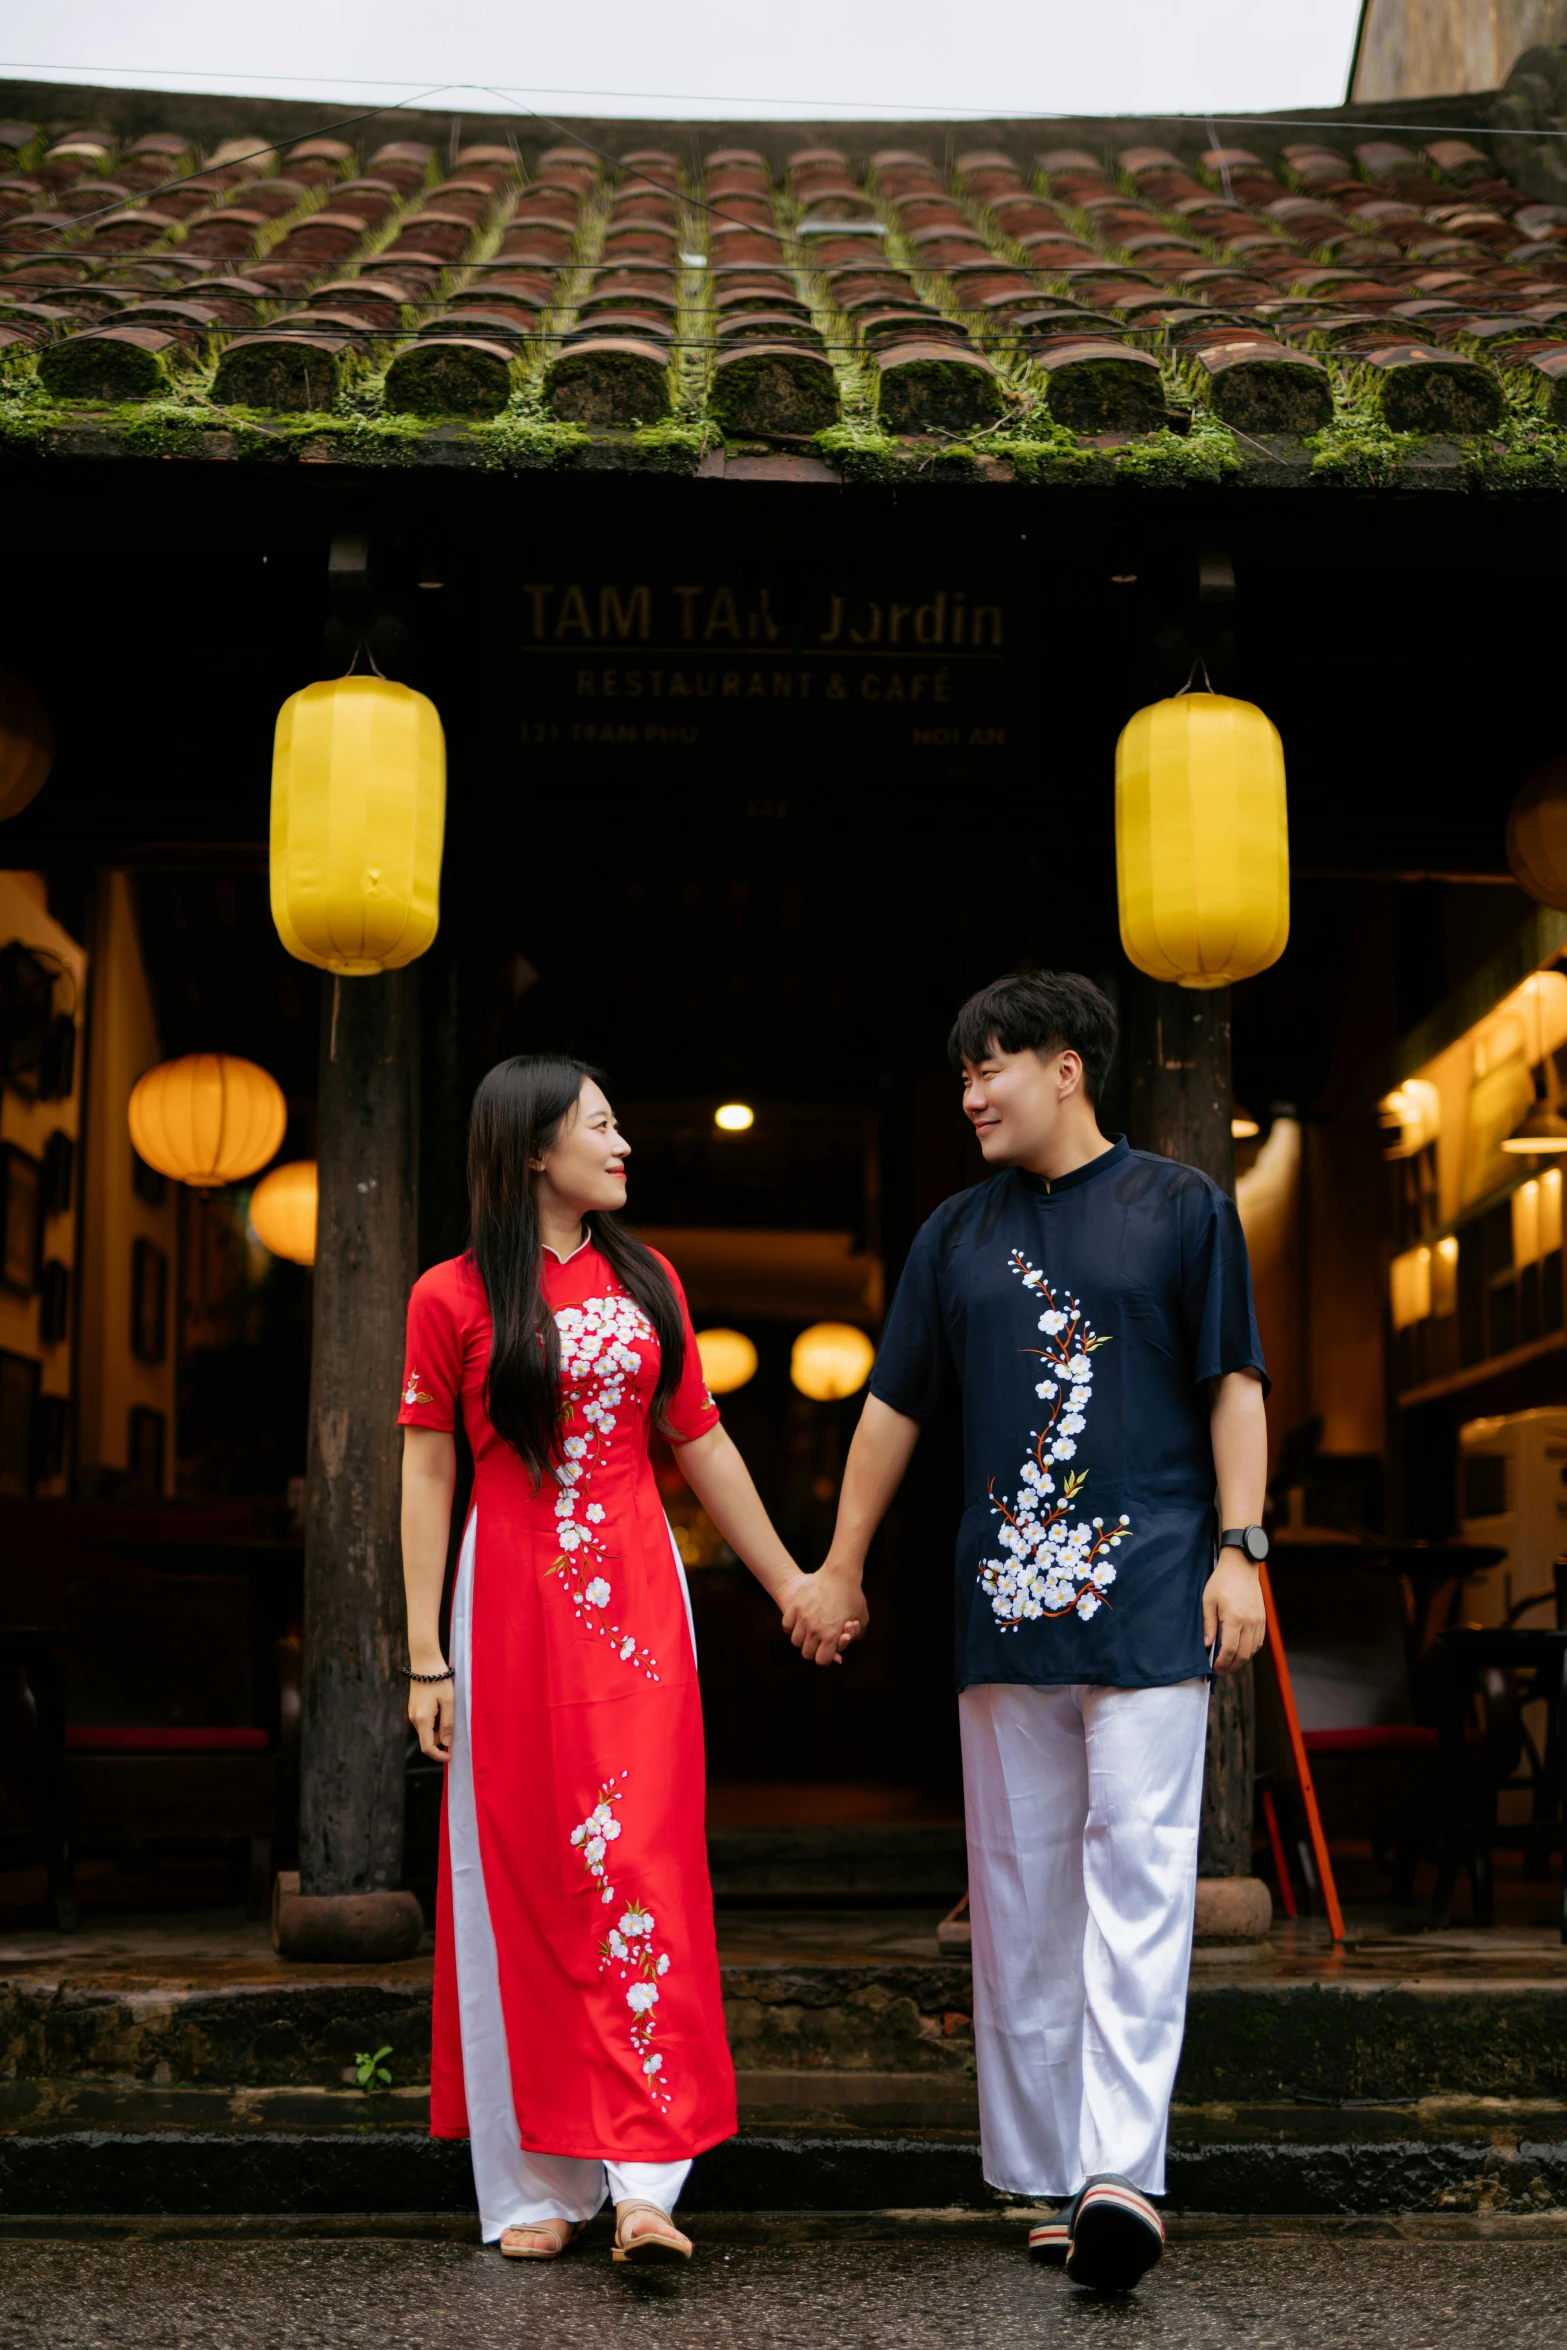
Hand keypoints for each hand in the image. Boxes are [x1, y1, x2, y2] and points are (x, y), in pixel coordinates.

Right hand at [408, 1674, 453, 1760]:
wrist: (424, 1661)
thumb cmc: (438, 1679)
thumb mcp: (448, 1701)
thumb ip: (448, 1723)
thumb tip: (446, 1743)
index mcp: (422, 1719)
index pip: (428, 1747)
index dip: (439, 1756)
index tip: (451, 1757)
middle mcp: (414, 1718)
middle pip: (428, 1739)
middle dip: (442, 1739)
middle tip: (456, 1727)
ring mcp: (412, 1713)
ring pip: (427, 1730)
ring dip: (439, 1729)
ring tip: (450, 1711)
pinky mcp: (414, 1707)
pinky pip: (425, 1722)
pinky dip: (435, 1721)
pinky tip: (443, 1707)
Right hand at [779, 1563, 868, 1667]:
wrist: (840, 1573)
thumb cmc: (853, 1596)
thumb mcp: (861, 1619)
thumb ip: (853, 1637)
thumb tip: (842, 1649)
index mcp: (831, 1636)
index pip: (822, 1661)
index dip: (826, 1658)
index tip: (828, 1650)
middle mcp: (815, 1630)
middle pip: (807, 1653)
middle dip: (814, 1650)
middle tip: (819, 1641)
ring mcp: (803, 1618)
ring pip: (796, 1641)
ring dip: (802, 1639)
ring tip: (810, 1630)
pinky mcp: (794, 1607)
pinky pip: (786, 1625)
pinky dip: (791, 1627)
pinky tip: (800, 1622)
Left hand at [1202, 1556, 1266, 1674]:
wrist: (1241, 1566)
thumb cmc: (1222, 1581)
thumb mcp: (1208, 1601)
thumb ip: (1208, 1624)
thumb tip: (1207, 1645)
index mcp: (1235, 1618)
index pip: (1229, 1649)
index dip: (1222, 1662)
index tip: (1214, 1668)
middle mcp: (1250, 1622)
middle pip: (1243, 1654)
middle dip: (1232, 1666)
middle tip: (1221, 1671)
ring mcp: (1258, 1621)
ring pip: (1252, 1650)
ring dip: (1241, 1660)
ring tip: (1230, 1664)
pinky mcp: (1262, 1618)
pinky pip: (1258, 1641)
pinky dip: (1250, 1651)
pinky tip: (1241, 1652)